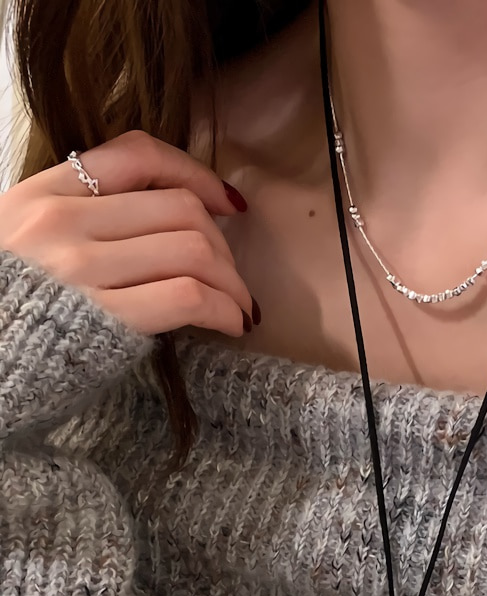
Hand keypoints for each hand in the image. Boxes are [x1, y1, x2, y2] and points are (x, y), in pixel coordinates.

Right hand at [0, 130, 256, 336]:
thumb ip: (78, 221)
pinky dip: (225, 309)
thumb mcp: (23, 241)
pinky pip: (190, 296)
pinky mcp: (104, 318)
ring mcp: (80, 270)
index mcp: (41, 194)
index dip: (197, 175)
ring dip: (233, 283)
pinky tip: (231, 323)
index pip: (138, 155)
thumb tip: (161, 222)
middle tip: (230, 277)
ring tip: (239, 306)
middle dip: (223, 246)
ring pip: (195, 251)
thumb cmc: (10, 310)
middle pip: (181, 210)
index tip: (226, 202)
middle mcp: (60, 222)